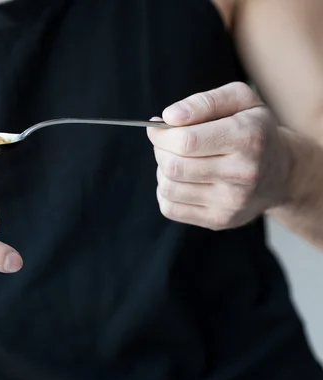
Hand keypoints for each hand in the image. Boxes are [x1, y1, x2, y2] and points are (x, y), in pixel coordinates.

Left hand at [147, 82, 293, 230]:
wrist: (282, 173)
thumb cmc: (253, 130)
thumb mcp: (240, 100)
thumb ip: (203, 102)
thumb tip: (168, 117)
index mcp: (247, 138)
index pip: (186, 141)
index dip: (161, 134)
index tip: (156, 129)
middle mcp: (242, 173)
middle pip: (174, 166)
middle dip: (160, 150)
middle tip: (166, 143)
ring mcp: (231, 202)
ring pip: (168, 187)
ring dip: (162, 171)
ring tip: (176, 160)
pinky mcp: (219, 220)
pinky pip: (170, 208)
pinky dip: (165, 192)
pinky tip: (180, 180)